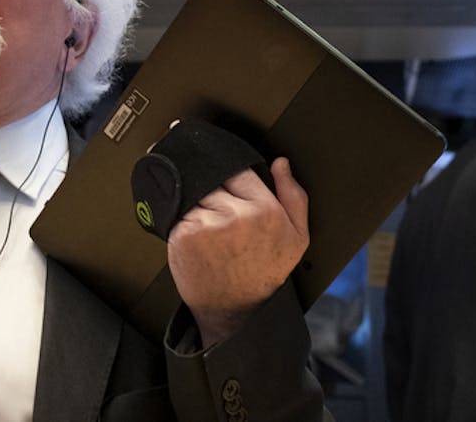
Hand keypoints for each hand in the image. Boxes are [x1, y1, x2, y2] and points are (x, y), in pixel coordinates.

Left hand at [166, 157, 308, 345]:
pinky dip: (184, 219)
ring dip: (198, 203)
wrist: (236, 311)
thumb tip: (281, 164)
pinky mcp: (183, 234)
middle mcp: (235, 215)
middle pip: (214, 178)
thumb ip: (293, 196)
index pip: (241, 169)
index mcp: (266, 210)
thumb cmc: (264, 273)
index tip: (232, 189)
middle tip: (219, 209)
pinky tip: (197, 236)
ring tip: (210, 226)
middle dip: (214, 189)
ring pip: (194, 192)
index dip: (234, 177)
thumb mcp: (297, 237)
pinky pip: (178, 211)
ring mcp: (206, 223)